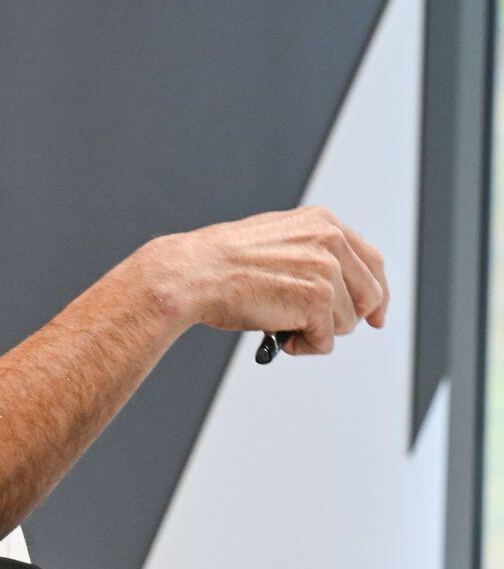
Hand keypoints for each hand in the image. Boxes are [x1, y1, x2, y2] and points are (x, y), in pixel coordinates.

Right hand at [149, 206, 388, 355]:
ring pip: (346, 322)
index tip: (375, 314)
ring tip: (281, 325)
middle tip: (316, 328)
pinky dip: (304, 346)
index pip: (371, 262)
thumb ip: (311, 252)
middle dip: (345, 319)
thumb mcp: (276, 240)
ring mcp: (326, 270)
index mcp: (322, 222)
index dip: (376, 294)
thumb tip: (334, 282)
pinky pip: (326, 340)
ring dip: (315, 332)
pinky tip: (279, 336)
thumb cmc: (218, 263)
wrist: (192, 274)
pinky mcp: (317, 301)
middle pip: (369, 296)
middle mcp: (330, 241)